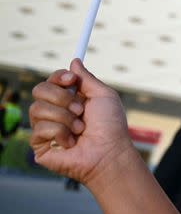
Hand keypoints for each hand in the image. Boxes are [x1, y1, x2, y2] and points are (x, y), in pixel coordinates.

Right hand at [30, 59, 134, 186]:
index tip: (71, 80)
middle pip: (39, 90)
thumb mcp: (103, 96)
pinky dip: (60, 133)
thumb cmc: (111, 126)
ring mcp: (45, 128)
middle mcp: (54, 112)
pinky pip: (39, 129)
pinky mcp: (40, 145)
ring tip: (80, 129)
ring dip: (64, 117)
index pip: (51, 81)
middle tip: (81, 110)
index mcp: (69, 99)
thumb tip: (74, 61)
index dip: (58, 77)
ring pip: (37, 109)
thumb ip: (87, 79)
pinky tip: (72, 142)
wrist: (109, 153)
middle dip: (62, 98)